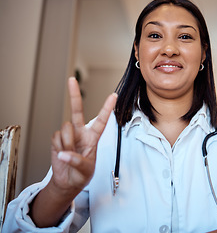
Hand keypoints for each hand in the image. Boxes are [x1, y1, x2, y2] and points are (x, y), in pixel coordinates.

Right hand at [49, 77, 116, 194]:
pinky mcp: (56, 139)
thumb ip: (76, 161)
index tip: (114, 95)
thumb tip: (63, 153)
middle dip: (74, 95)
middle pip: (77, 110)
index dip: (107, 108)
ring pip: (66, 128)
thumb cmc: (82, 174)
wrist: (68, 181)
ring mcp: (68, 135)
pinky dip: (59, 147)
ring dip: (68, 142)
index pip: (101, 120)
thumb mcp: (86, 170)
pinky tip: (62, 154)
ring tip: (70, 154)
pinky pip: (56, 137)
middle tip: (71, 80)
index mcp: (93, 137)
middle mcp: (81, 132)